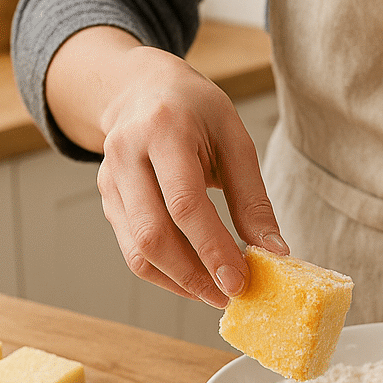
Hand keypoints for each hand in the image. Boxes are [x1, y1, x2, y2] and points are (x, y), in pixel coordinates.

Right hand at [44, 26, 285, 307]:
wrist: (140, 88)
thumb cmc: (195, 110)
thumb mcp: (234, 137)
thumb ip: (252, 197)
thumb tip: (274, 252)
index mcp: (164, 131)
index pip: (184, 203)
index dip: (212, 248)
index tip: (240, 281)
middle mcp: (127, 156)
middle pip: (153, 234)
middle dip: (194, 275)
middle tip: (231, 295)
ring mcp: (110, 181)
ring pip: (137, 250)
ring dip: (178, 282)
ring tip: (216, 294)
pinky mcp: (108, 201)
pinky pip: (132, 250)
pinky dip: (165, 273)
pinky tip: (194, 279)